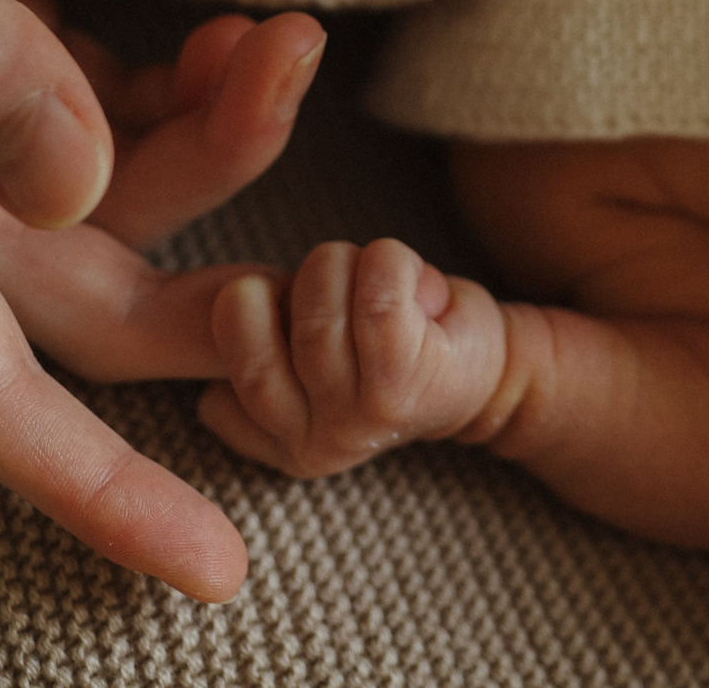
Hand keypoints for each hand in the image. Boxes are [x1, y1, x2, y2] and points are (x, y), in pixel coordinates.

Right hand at [0, 0, 328, 598]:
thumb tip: (83, 196)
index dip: (101, 493)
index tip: (221, 572)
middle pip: (101, 302)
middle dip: (233, 303)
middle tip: (357, 262)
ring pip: (125, 191)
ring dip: (226, 146)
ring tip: (285, 39)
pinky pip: (111, 97)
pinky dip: (191, 83)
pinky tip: (239, 19)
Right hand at [201, 238, 509, 477]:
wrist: (492, 373)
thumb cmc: (395, 344)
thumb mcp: (312, 359)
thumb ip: (259, 343)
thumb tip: (225, 297)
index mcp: (280, 445)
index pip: (215, 381)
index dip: (250, 317)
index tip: (304, 316)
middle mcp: (310, 446)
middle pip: (247, 326)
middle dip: (296, 281)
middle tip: (342, 288)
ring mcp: (354, 421)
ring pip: (314, 305)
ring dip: (351, 266)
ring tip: (382, 284)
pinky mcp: (400, 385)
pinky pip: (375, 294)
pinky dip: (393, 262)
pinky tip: (414, 280)